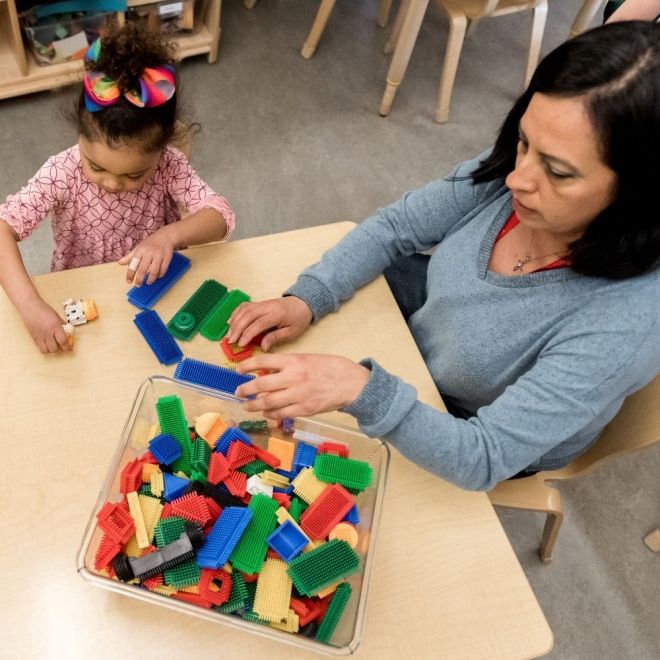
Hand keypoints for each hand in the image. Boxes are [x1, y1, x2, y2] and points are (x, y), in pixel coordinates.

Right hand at [21, 298, 71, 353]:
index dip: (67, 347)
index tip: (70, 348)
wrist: (30, 307)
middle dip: (59, 349)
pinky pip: (39, 347)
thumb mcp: (57, 317)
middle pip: (54, 349)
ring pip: (45, 350)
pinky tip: (46, 342)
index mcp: (55, 326)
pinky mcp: (33, 337)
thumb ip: (62, 325)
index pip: (63, 341)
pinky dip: (44, 347)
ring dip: (50, 350)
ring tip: (53, 345)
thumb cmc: (44, 310)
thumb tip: (68, 333)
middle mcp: (47, 332)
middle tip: (61, 345)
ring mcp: (39, 336)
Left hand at [118, 228, 174, 285]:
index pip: (133, 264)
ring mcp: (158, 255)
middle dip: (139, 279)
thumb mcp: (138, 248)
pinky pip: (163, 270)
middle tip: (138, 285)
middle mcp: (149, 253)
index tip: (129, 281)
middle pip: (142, 270)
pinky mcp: (167, 257)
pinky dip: (160, 275)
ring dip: (151, 279)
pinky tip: (158, 276)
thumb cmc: (150, 243)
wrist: (166, 236)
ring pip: (154, 271)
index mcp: (140, 250)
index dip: (130, 274)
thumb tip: (119, 263)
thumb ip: (129, 256)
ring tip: (148, 282)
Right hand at [227, 297, 312, 350]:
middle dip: (237, 329)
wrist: (303, 303)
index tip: (240, 344)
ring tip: (229, 335)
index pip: (258, 324)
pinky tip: (230, 322)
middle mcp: (267, 307)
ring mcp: (262, 303)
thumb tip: (263, 347)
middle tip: (230, 341)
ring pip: (244, 310)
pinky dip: (235, 313)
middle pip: (247, 316)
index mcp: (277, 314)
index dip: (247, 334)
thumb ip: (276, 338)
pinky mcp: (259, 303)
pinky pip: (244, 306)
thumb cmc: (298, 318)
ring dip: (234, 322)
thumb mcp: (292, 331)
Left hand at [235, 353, 369, 418]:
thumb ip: (288, 364)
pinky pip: (282, 414)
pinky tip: (266, 413)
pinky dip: (270, 414)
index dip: (247, 366)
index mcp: (294, 360)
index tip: (238, 370)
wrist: (352, 382)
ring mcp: (299, 395)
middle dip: (245, 390)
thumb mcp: (308, 358)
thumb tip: (267, 372)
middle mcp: (294, 377)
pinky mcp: (305, 409)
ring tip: (247, 405)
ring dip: (254, 405)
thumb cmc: (331, 367)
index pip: (263, 361)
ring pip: (268, 403)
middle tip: (238, 392)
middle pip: (261, 385)